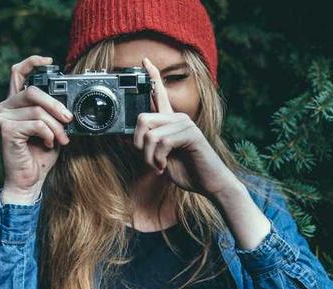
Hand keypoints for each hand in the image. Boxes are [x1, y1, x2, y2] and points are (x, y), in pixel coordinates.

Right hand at [0, 55, 72, 201]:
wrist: (28, 181)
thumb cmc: (39, 156)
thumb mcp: (50, 128)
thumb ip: (52, 112)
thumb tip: (67, 102)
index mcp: (13, 104)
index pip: (17, 73)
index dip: (32, 62)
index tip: (50, 61)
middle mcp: (3, 108)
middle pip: (33, 91)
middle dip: (56, 105)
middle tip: (69, 119)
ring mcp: (1, 118)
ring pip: (37, 110)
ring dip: (56, 126)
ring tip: (61, 139)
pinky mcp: (5, 130)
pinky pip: (36, 124)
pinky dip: (48, 134)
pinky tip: (48, 143)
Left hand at [133, 57, 240, 199]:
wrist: (210, 184)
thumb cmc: (187, 171)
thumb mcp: (159, 159)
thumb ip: (144, 147)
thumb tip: (123, 137)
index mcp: (170, 122)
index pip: (160, 94)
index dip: (152, 76)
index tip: (145, 60)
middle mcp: (177, 118)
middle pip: (142, 118)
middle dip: (138, 145)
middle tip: (149, 161)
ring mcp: (185, 124)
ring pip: (150, 135)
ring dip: (149, 157)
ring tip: (159, 167)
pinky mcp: (191, 134)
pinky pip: (162, 142)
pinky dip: (158, 159)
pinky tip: (165, 167)